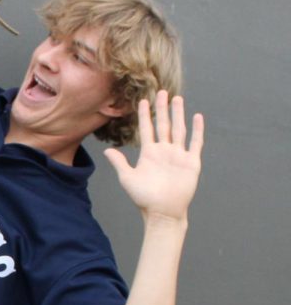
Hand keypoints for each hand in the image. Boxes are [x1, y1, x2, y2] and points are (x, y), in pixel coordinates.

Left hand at [104, 91, 204, 222]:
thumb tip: (107, 150)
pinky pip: (195, 143)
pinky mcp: (191, 162)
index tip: (143, 100)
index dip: (145, 115)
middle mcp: (164, 151)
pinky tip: (197, 117)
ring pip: (179, 129)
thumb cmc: (144, 197)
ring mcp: (178, 155)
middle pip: (164, 124)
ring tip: (178, 98)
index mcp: (149, 153)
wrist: (162, 212)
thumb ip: (119, 162)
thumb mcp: (127, 178)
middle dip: (162, 108)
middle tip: (162, 92)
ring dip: (179, 114)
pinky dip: (197, 130)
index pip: (146, 129)